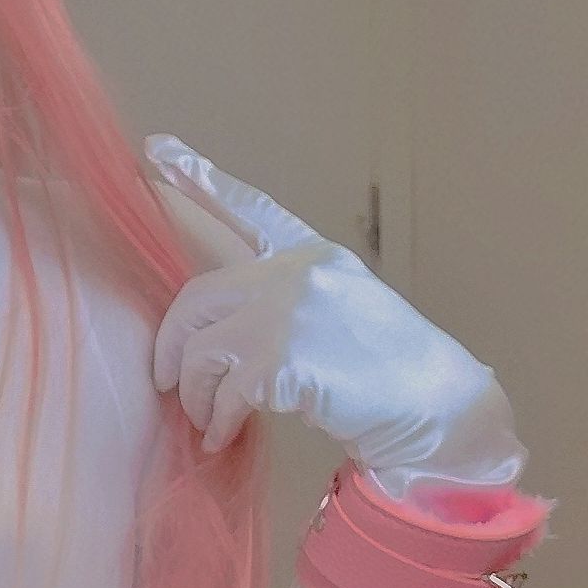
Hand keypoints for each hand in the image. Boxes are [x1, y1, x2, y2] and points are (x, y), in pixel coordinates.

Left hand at [144, 139, 525, 489]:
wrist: (431, 403)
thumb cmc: (385, 367)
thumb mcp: (340, 307)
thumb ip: (284, 299)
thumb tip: (218, 328)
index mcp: (312, 255)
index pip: (249, 209)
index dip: (199, 180)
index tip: (156, 150)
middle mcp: (296, 274)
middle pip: (197, 296)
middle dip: (171, 344)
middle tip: (166, 380)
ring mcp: (285, 314)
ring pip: (199, 350)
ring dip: (195, 394)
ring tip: (206, 419)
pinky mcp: (279, 361)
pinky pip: (223, 393)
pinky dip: (217, 421)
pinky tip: (221, 437)